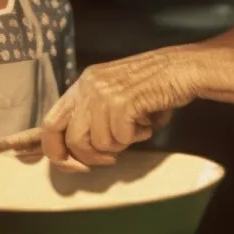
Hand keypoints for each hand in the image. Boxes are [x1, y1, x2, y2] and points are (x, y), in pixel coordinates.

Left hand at [40, 46, 203, 167]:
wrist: (183, 67)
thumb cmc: (155, 85)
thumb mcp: (115, 96)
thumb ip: (96, 118)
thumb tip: (82, 153)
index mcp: (82, 84)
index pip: (50, 123)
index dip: (57, 151)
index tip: (74, 165)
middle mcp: (88, 86)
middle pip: (70, 138)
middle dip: (86, 158)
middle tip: (108, 160)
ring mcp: (104, 93)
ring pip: (98, 142)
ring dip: (120, 144)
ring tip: (137, 128)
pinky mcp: (122, 101)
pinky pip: (121, 138)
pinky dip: (136, 137)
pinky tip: (147, 123)